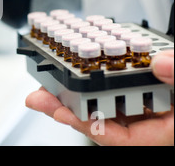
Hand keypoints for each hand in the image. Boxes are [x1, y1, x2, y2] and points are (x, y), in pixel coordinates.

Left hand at [25, 49, 173, 145]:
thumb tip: (160, 64)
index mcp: (166, 132)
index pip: (122, 138)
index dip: (89, 127)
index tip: (62, 114)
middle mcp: (154, 123)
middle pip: (104, 123)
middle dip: (70, 112)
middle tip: (40, 98)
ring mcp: (149, 110)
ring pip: (107, 108)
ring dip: (78, 98)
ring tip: (50, 88)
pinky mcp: (147, 95)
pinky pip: (118, 94)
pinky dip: (97, 86)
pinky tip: (80, 77)